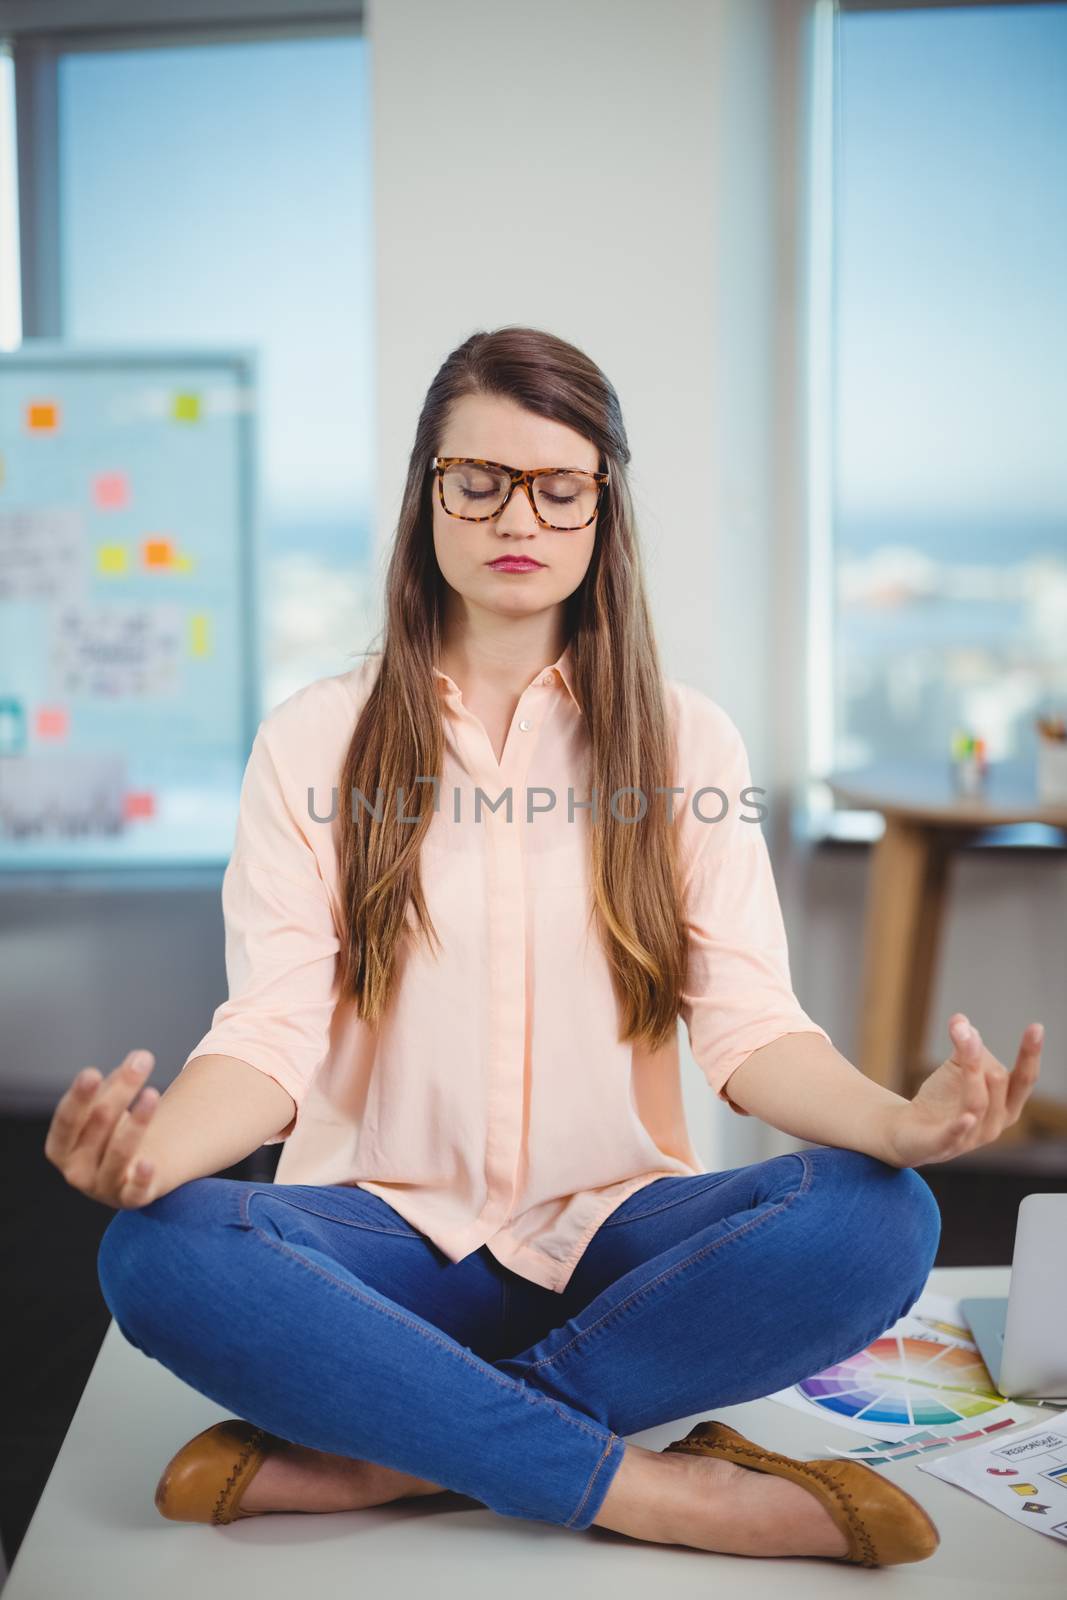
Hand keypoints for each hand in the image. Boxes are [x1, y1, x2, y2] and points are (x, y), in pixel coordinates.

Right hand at [44, 1050, 161, 1208]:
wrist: (129, 1172)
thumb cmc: (110, 1133)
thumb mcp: (104, 1109)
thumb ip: (116, 1085)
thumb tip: (139, 1058)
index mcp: (60, 1148)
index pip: (67, 1120)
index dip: (79, 1097)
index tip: (92, 1072)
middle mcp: (75, 1171)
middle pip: (98, 1126)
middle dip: (120, 1091)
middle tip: (141, 1062)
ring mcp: (102, 1188)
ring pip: (119, 1152)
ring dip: (136, 1122)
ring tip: (152, 1093)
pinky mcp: (130, 1199)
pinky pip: (135, 1191)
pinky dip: (141, 1178)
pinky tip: (149, 1163)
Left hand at [882, 1014, 1042, 1167]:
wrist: (908, 1131)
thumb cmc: (942, 1100)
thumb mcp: (958, 1070)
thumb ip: (965, 1047)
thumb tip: (961, 1020)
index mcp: (1005, 1105)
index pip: (1024, 1079)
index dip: (1030, 1055)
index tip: (1036, 1027)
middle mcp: (994, 1124)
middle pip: (998, 1083)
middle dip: (981, 1055)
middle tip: (962, 1028)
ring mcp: (970, 1138)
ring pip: (977, 1103)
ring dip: (971, 1070)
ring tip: (963, 1039)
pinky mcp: (942, 1146)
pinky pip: (954, 1136)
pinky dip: (961, 1126)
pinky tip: (967, 1117)